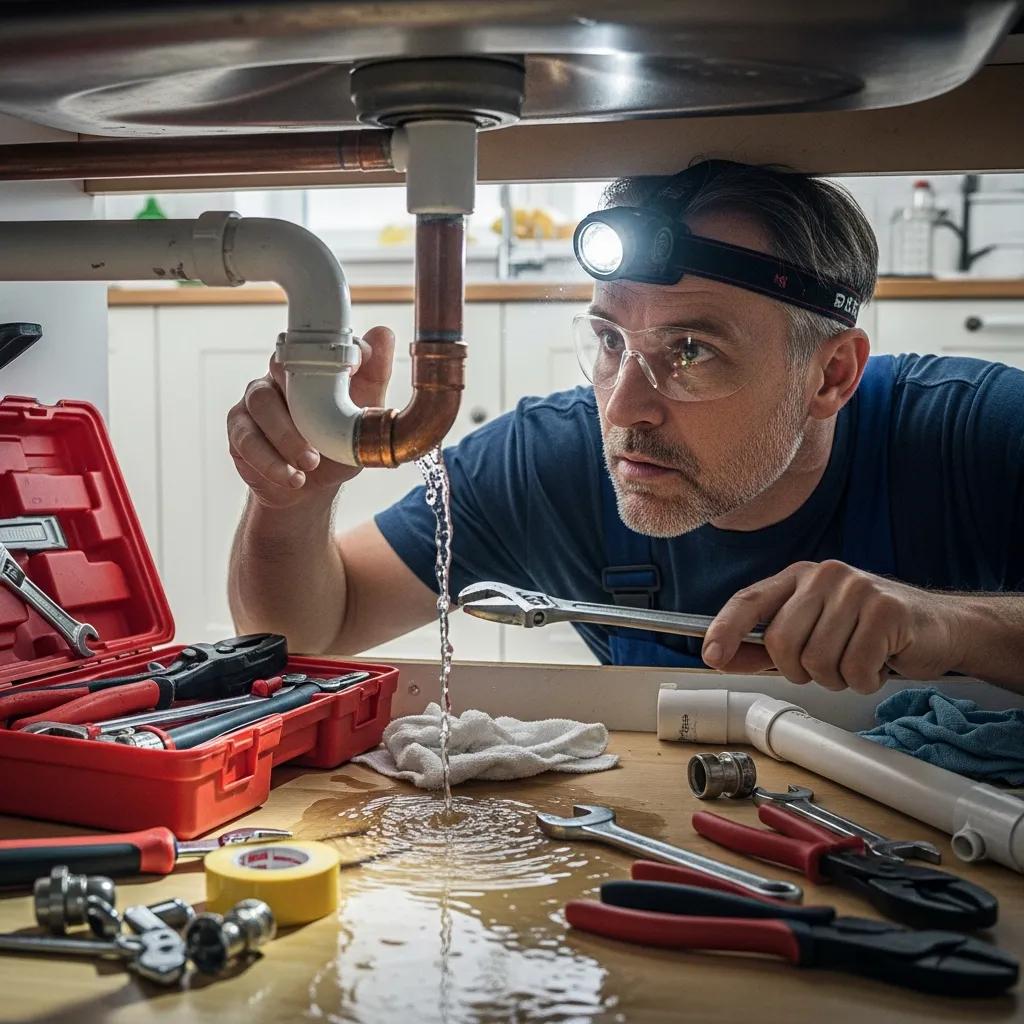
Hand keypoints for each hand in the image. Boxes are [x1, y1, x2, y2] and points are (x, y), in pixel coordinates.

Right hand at [227, 325, 394, 508]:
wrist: (309, 488)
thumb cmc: (337, 445)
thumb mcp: (364, 416)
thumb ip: (375, 376)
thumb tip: (383, 333)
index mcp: (312, 365)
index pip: (314, 343)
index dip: (327, 351)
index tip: (352, 368)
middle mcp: (281, 375)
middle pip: (280, 365)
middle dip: (302, 397)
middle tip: (323, 427)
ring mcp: (258, 398)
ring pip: (262, 402)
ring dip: (287, 436)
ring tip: (311, 463)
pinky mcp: (240, 427)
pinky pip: (247, 437)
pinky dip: (271, 461)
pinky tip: (292, 477)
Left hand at [701, 560, 964, 692]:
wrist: (941, 628)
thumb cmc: (872, 632)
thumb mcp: (813, 634)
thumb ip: (765, 647)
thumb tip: (721, 656)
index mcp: (799, 577)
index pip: (749, 600)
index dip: (725, 628)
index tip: (710, 654)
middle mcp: (824, 575)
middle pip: (780, 641)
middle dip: (798, 670)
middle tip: (827, 667)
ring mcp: (857, 589)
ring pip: (816, 660)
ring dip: (836, 678)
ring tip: (857, 662)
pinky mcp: (886, 611)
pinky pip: (854, 668)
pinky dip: (864, 681)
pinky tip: (879, 664)